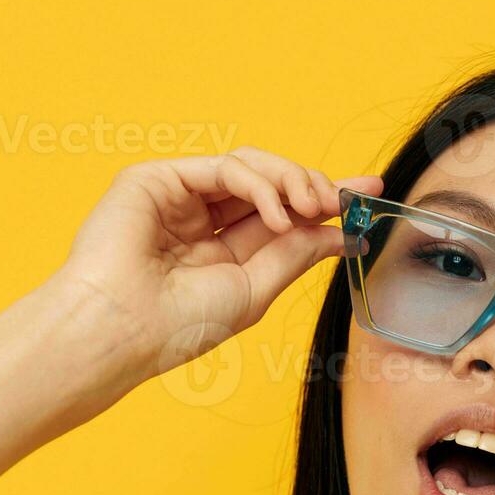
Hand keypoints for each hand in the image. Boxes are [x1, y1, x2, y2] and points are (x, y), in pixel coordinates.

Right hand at [46, 146, 381, 388]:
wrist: (125, 329)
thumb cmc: (180, 324)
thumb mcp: (257, 288)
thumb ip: (296, 252)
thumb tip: (342, 233)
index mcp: (224, 249)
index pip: (283, 213)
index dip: (326, 199)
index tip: (370, 192)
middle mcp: (203, 218)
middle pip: (273, 183)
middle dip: (314, 187)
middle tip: (339, 202)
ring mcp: (180, 195)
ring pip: (253, 166)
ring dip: (292, 181)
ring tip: (310, 206)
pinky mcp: (158, 178)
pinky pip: (227, 167)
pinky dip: (262, 185)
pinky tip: (276, 213)